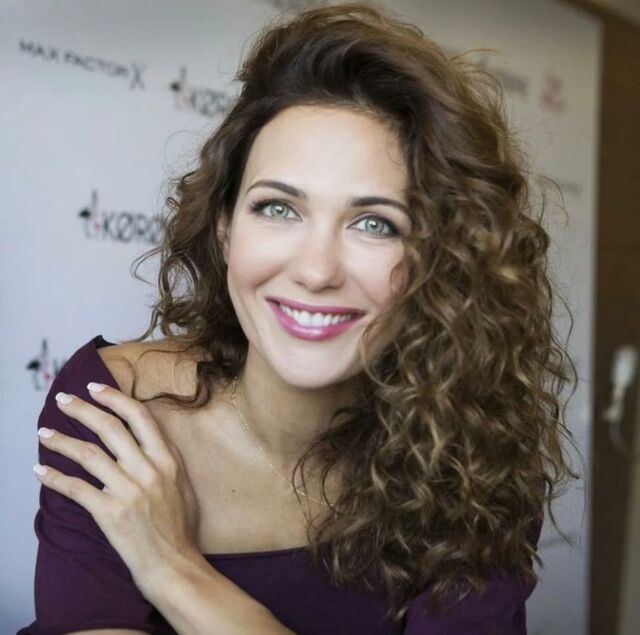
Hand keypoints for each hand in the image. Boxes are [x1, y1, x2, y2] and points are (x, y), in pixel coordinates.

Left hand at [34, 382, 201, 596]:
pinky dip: (55, 478)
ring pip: (89, 454)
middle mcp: (149, 470)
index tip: (96, 388)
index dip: (115, 398)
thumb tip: (148, 439)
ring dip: (62, 441)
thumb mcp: (183, 485)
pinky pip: (77, 489)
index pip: (139, 417)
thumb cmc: (180, 527)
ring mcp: (129, 491)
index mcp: (167, 460)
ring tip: (44, 433)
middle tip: (63, 399)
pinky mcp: (111, 514)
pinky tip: (41, 471)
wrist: (174, 565)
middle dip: (83, 409)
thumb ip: (165, 460)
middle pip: (110, 428)